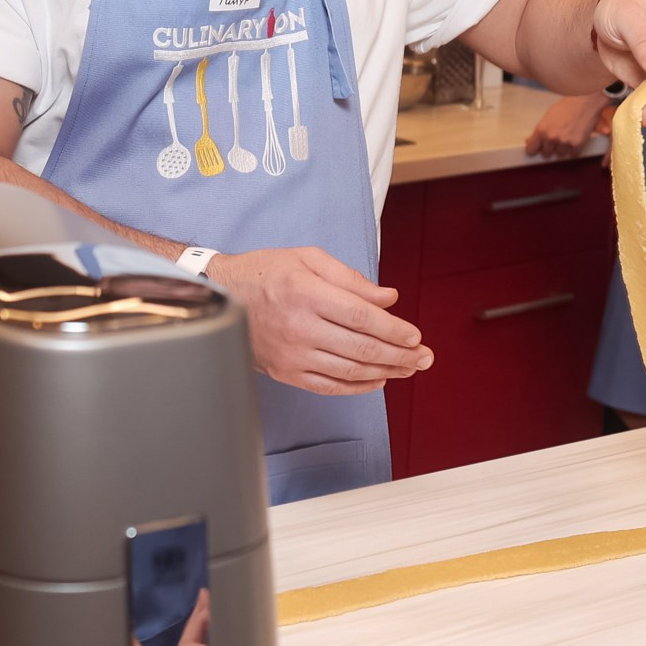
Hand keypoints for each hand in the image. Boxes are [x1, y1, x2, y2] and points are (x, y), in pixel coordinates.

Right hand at [205, 246, 429, 394]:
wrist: (220, 295)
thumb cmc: (265, 272)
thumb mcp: (307, 258)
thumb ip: (350, 278)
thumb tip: (389, 299)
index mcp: (306, 292)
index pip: (361, 317)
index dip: (393, 329)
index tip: (415, 335)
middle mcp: (299, 326)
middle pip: (361, 347)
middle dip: (400, 354)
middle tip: (425, 357)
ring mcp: (292, 354)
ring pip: (350, 371)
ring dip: (387, 372)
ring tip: (409, 369)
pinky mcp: (286, 372)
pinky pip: (329, 386)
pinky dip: (358, 387)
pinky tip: (378, 381)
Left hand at [524, 93, 607, 160]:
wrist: (585, 102)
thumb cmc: (567, 106)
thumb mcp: (548, 116)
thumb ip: (540, 130)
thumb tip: (530, 140)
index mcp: (542, 130)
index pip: (531, 149)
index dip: (534, 150)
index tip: (536, 150)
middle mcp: (552, 137)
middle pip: (546, 154)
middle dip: (550, 148)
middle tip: (556, 140)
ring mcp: (565, 142)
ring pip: (560, 155)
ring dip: (562, 149)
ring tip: (567, 137)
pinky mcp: (578, 145)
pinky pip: (572, 155)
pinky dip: (573, 150)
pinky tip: (574, 140)